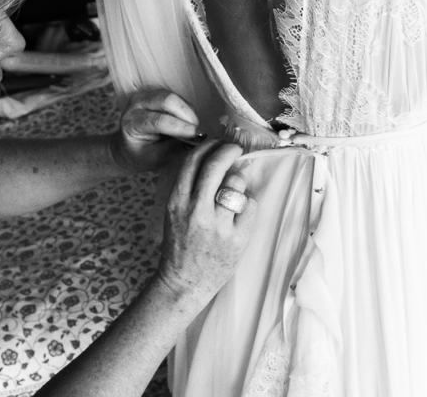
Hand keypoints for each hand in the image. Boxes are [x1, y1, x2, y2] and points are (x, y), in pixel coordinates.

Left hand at [113, 88, 201, 172]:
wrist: (128, 148)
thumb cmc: (141, 156)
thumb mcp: (156, 159)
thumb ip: (174, 148)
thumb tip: (196, 139)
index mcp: (132, 122)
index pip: (159, 121)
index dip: (181, 127)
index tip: (198, 136)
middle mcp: (136, 104)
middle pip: (168, 100)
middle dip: (187, 115)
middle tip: (197, 132)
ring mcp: (146, 95)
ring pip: (174, 97)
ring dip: (188, 113)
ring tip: (190, 130)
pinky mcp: (156, 93)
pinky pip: (177, 97)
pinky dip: (186, 110)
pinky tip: (186, 123)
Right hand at [154, 140, 254, 305]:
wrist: (184, 284)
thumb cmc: (181, 245)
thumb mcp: (176, 213)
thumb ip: (192, 189)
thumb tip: (217, 160)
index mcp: (177, 202)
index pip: (193, 161)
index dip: (208, 146)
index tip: (217, 143)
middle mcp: (195, 211)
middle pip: (215, 166)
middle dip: (228, 151)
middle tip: (235, 148)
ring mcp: (217, 225)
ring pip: (236, 184)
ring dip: (239, 184)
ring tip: (234, 196)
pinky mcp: (236, 239)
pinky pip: (250, 206)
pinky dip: (248, 207)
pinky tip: (239, 218)